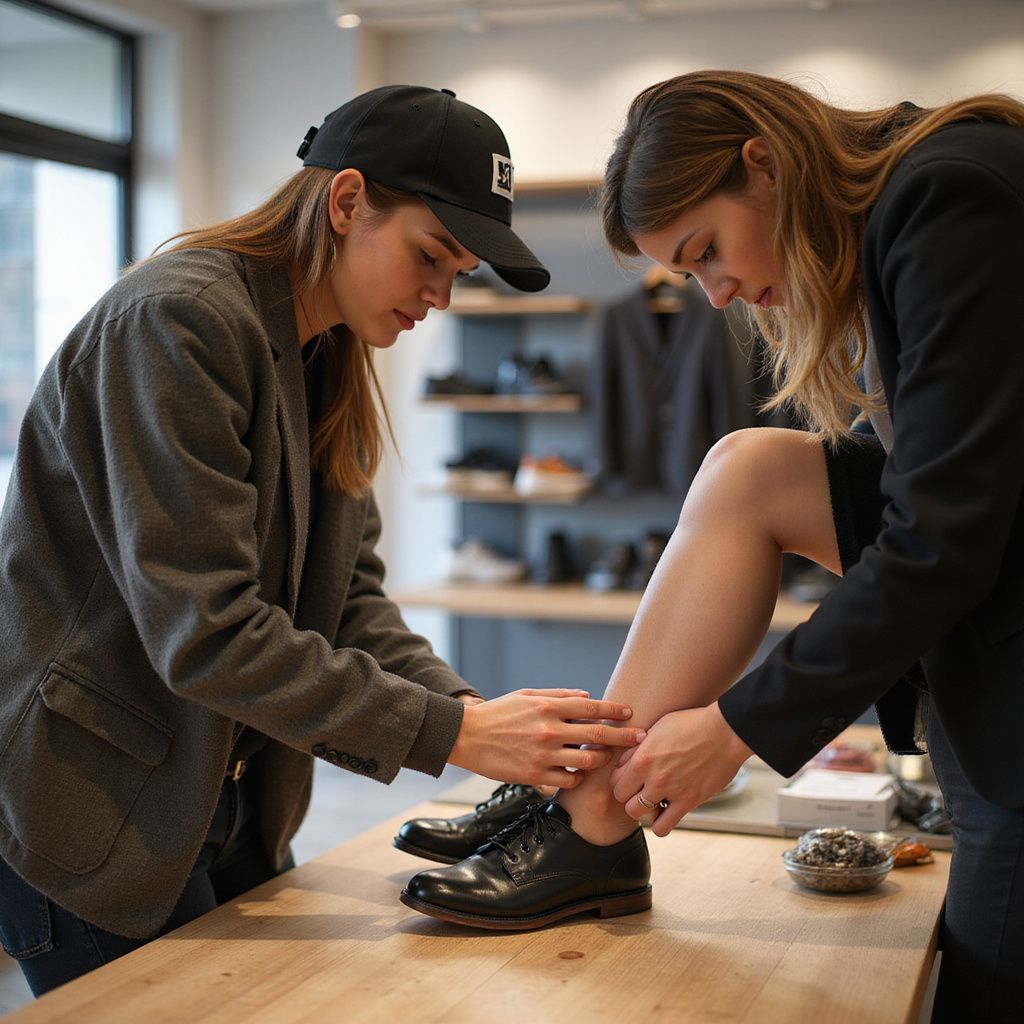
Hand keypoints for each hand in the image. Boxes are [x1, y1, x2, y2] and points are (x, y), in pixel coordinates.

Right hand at [448, 688, 643, 788]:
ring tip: (605, 758)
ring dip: (601, 760)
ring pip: (587, 761)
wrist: (467, 736)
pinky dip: (577, 777)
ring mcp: (542, 755)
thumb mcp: (527, 695)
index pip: (590, 707)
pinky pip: (568, 780)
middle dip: (623, 737)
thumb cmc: (499, 713)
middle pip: (597, 735)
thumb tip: (587, 696)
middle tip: (640, 738)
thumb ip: (559, 696)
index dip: (613, 710)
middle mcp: (548, 730)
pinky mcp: (534, 775)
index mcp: (548, 707)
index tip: (629, 713)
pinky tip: (577, 773)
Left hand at [609, 702, 752, 836]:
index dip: (622, 782)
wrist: (725, 731)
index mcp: (642, 757)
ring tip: (655, 803)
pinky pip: (663, 827)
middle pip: (623, 800)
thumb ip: (639, 747)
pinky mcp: (688, 801)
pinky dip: (661, 825)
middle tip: (643, 792)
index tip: (633, 780)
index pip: (615, 781)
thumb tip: (626, 761)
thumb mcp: (658, 727)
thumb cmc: (693, 724)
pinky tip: (668, 813)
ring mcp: (670, 790)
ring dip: (644, 811)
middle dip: (630, 797)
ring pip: (638, 814)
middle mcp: (652, 776)